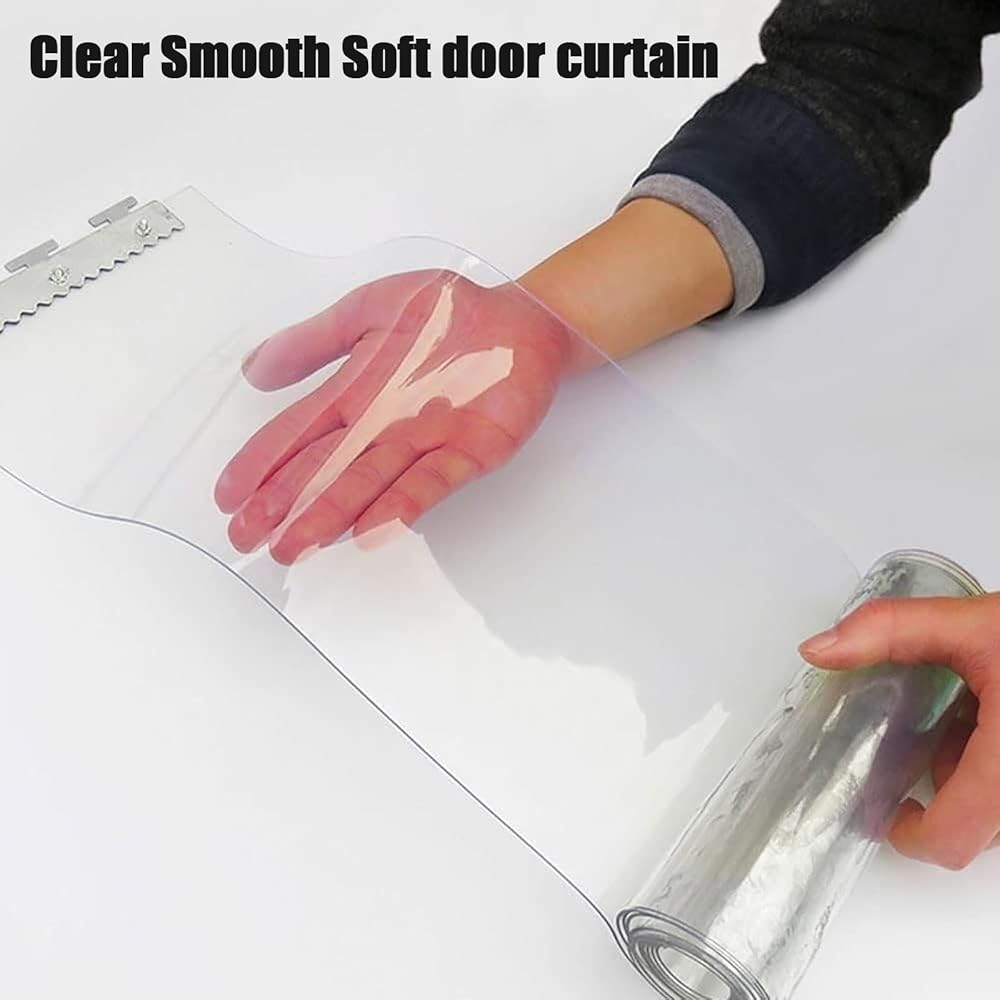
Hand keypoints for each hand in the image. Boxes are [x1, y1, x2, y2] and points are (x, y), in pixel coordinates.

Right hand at [215, 270, 583, 563]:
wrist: (521, 321)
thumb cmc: (447, 315)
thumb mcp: (369, 309)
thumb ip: (314, 340)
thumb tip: (252, 370)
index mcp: (354, 393)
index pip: (297, 433)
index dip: (262, 463)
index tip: (228, 497)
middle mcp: (382, 425)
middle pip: (323, 468)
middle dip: (282, 503)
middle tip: (246, 538)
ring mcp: (424, 443)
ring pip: (368, 483)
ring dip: (328, 514)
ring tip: (293, 546)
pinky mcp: (469, 454)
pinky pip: (431, 481)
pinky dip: (401, 504)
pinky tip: (368, 531)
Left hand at [800, 594, 999, 869]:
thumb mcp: (976, 625)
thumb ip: (892, 631)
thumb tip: (823, 648)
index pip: (952, 839)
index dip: (909, 833)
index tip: (884, 808)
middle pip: (976, 823)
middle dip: (940, 784)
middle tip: (919, 738)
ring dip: (975, 771)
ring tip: (968, 712)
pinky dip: (999, 763)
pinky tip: (996, 712)